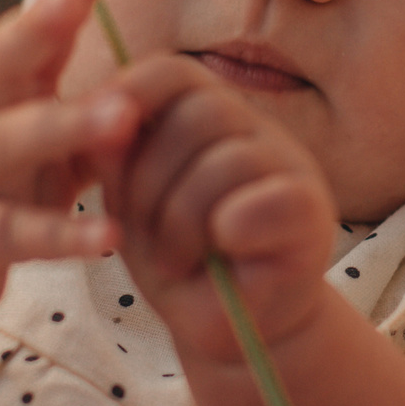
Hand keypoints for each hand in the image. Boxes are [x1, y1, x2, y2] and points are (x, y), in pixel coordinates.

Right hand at [0, 0, 138, 328]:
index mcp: (2, 94)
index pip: (30, 33)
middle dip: (32, 30)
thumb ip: (98, 110)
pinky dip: (60, 235)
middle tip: (75, 0)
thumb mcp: (41, 140)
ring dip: (61, 126)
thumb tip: (171, 73)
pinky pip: (15, 234)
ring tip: (122, 116)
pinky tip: (110, 237)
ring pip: (4, 143)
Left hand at [102, 55, 338, 361]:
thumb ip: (119, 160)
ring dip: (183, 219)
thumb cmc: (182, 264)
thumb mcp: (134, 206)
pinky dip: (232, 230)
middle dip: (151, 179)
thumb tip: (92, 116)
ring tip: (176, 260)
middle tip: (141, 235)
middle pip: (197, 113)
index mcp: (209, 117)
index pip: (172, 74)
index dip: (131, 94)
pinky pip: (265, 202)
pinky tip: (224, 255)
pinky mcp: (311, 213)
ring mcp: (290, 167)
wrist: (236, 331)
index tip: (97, 139)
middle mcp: (255, 131)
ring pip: (225, 160)